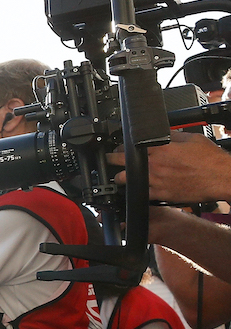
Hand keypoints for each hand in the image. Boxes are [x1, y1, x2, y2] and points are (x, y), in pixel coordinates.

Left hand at [107, 131, 230, 203]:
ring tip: (119, 176)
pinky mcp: (161, 195)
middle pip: (121, 161)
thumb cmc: (210, 160)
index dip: (120, 146)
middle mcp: (155, 165)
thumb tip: (162, 134)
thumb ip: (172, 136)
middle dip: (111, 160)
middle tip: (109, 160)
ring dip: (120, 178)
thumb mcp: (191, 139)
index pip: (129, 145)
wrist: (221, 178)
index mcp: (160, 148)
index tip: (117, 147)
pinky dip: (135, 192)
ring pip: (125, 180)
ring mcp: (156, 181)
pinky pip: (140, 194)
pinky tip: (133, 190)